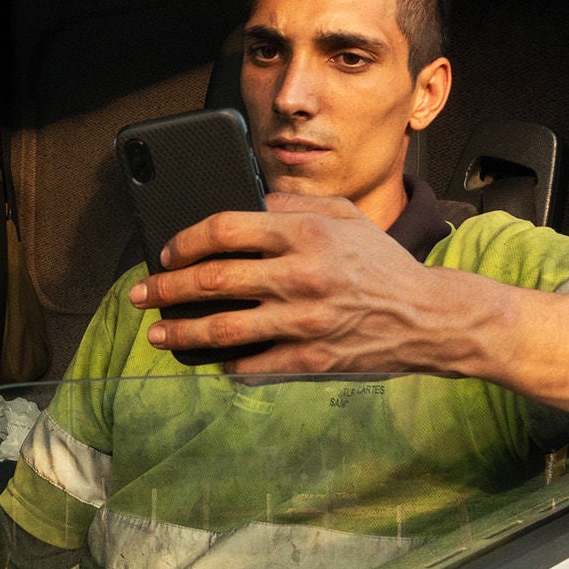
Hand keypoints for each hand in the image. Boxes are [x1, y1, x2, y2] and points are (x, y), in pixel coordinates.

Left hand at [129, 193, 466, 375]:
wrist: (427, 317)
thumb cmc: (381, 263)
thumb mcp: (345, 216)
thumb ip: (293, 204)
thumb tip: (246, 202)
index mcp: (305, 233)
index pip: (225, 229)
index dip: (186, 241)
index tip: (167, 253)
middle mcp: (301, 275)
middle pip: (213, 279)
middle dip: (166, 288)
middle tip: (141, 294)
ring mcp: (305, 320)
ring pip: (223, 328)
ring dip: (180, 331)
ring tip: (156, 333)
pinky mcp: (312, 358)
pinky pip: (254, 365)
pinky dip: (226, 364)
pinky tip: (210, 360)